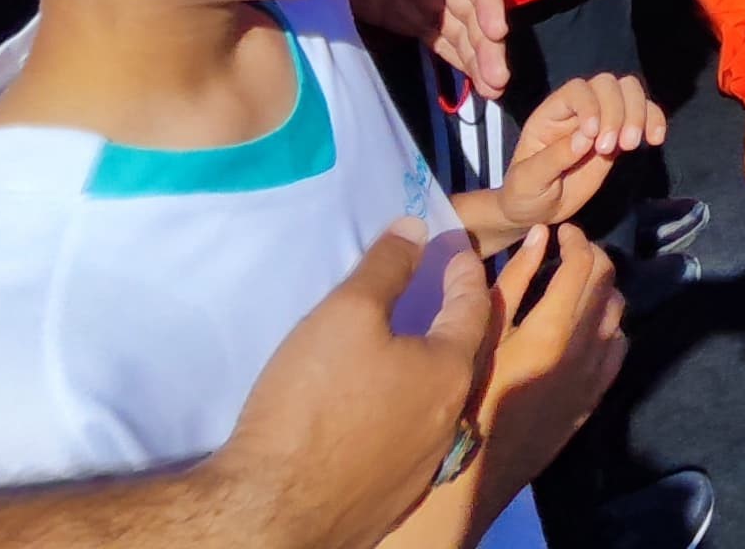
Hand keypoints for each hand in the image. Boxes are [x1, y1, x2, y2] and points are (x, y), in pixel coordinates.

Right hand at [214, 220, 494, 548]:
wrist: (271, 513)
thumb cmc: (314, 403)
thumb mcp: (347, 315)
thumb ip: (386, 268)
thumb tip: (417, 230)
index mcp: (449, 373)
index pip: (473, 306)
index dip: (463, 269)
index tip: (453, 246)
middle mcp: (449, 421)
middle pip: (459, 355)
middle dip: (450, 318)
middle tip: (432, 290)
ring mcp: (422, 465)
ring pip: (433, 401)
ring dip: (424, 368)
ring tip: (400, 345)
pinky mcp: (390, 496)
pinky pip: (406, 440)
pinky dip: (400, 410)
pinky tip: (372, 407)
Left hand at [340, 0, 510, 100]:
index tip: (496, 30)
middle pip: (475, 8)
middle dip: (490, 43)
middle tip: (498, 79)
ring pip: (464, 31)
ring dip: (481, 58)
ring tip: (493, 91)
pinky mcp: (412, 19)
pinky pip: (442, 42)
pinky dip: (459, 62)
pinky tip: (475, 87)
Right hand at [468, 225, 627, 520]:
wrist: (471, 473)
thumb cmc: (463, 397)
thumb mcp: (480, 334)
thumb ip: (512, 282)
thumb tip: (539, 236)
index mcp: (552, 329)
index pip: (583, 264)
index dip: (576, 238)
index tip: (562, 231)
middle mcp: (584, 348)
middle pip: (607, 282)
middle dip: (592, 256)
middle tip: (570, 250)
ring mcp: (594, 375)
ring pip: (618, 314)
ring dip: (602, 290)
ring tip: (576, 285)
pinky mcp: (594, 398)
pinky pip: (617, 349)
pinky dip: (608, 327)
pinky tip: (585, 327)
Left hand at [493, 74, 662, 232]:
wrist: (537, 213)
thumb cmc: (524, 194)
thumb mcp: (527, 181)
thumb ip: (552, 159)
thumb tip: (584, 139)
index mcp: (550, 114)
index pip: (576, 90)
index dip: (590, 106)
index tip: (593, 136)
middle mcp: (577, 110)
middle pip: (607, 84)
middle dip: (617, 111)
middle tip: (615, 147)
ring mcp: (602, 120)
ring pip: (629, 92)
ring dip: (638, 114)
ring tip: (632, 145)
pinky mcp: (619, 136)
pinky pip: (644, 114)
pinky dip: (654, 120)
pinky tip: (655, 139)